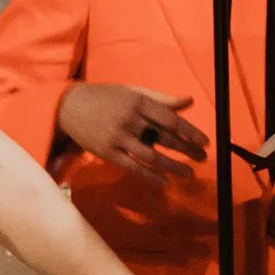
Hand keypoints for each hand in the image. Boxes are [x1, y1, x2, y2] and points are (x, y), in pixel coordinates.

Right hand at [57, 83, 207, 177]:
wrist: (68, 106)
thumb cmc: (105, 97)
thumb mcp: (133, 92)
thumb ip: (161, 99)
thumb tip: (189, 101)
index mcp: (138, 102)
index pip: (170, 119)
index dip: (190, 132)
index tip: (205, 142)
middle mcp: (130, 120)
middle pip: (165, 138)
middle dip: (187, 150)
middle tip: (202, 158)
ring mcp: (118, 137)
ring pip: (151, 156)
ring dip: (173, 167)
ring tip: (189, 173)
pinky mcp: (107, 153)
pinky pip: (133, 167)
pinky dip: (150, 176)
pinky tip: (165, 182)